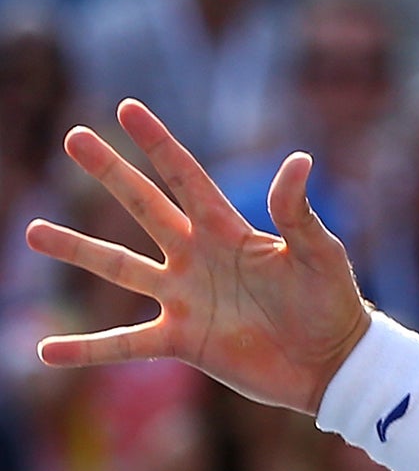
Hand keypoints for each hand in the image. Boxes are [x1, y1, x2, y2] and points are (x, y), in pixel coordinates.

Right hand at [26, 99, 370, 414]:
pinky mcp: (182, 341)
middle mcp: (197, 258)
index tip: (126, 108)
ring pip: (119, 268)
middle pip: (144, 207)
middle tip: (73, 137)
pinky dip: (87, 349)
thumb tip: (300, 159)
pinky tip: (46, 352)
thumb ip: (297, 211)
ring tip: (33, 232)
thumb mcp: (319, 252)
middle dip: (110, 173)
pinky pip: (125, 344)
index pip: (186, 177)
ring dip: (77, 251)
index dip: (158, 144)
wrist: (333, 363)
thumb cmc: (332, 302)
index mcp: (228, 230)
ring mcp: (184, 299)